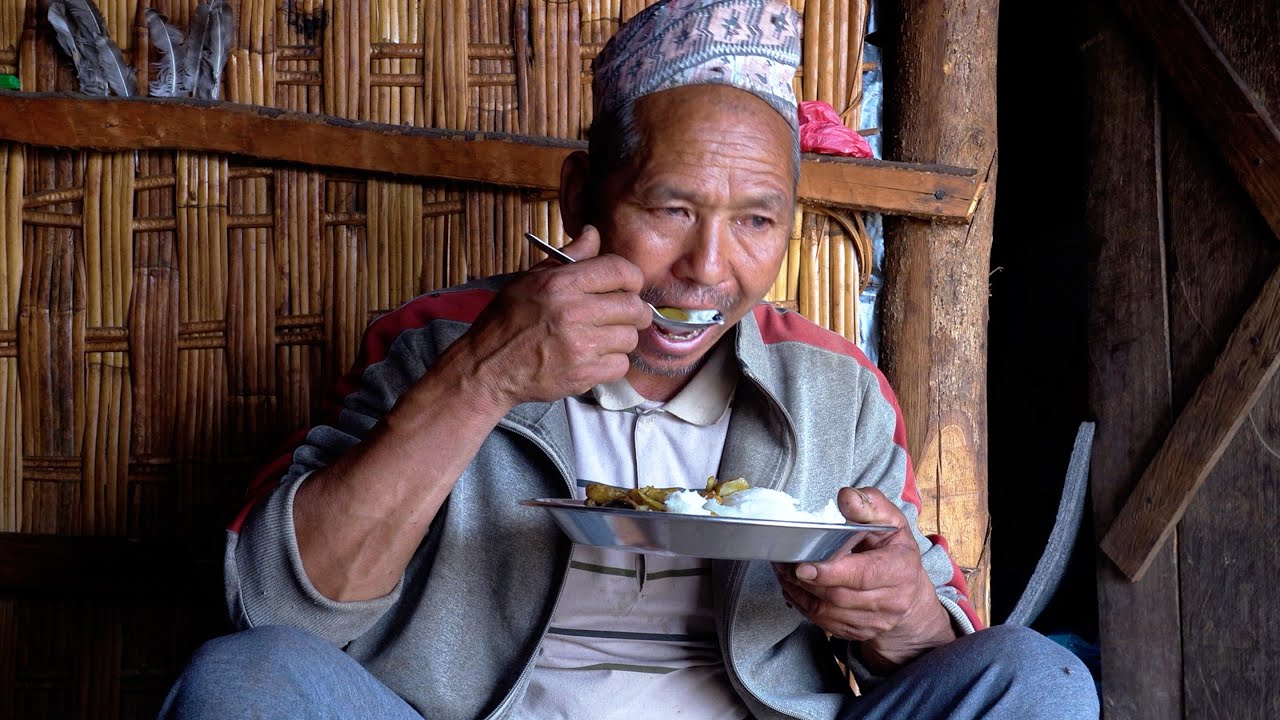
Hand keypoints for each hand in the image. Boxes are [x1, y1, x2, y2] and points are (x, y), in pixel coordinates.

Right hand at [458, 225, 651, 408]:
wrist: (488, 367)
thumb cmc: (507, 321)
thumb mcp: (530, 279)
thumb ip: (568, 257)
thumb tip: (593, 234)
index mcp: (561, 284)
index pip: (620, 270)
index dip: (632, 278)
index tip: (629, 286)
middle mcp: (574, 312)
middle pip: (632, 306)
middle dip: (633, 311)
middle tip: (623, 315)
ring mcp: (580, 346)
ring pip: (630, 337)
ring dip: (621, 338)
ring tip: (602, 338)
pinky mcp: (583, 374)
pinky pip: (621, 365)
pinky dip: (613, 363)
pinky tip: (595, 358)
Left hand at [772, 487, 956, 672]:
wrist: (909, 591)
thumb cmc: (894, 550)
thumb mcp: (890, 520)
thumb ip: (869, 505)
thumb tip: (846, 497)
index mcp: (900, 569)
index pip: (862, 575)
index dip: (830, 572)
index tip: (803, 566)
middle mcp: (891, 601)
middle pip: (838, 596)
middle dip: (805, 581)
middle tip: (783, 562)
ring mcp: (875, 622)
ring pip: (827, 614)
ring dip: (799, 593)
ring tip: (783, 572)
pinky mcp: (859, 633)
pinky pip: (823, 624)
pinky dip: (803, 605)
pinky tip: (794, 588)